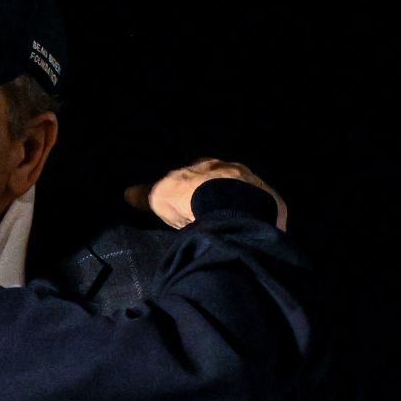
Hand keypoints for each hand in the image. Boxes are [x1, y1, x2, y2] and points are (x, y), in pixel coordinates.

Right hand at [125, 158, 287, 231]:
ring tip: (230, 229)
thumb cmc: (190, 197)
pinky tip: (249, 236)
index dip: (192, 186)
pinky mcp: (273, 205)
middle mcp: (234, 169)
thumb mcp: (159, 196)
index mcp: (207, 164)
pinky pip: (264, 214)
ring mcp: (257, 186)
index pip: (199, 172)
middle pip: (225, 183)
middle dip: (219, 196)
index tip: (188, 201)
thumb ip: (145, 194)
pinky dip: (257, 223)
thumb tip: (127, 192)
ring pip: (246, 196)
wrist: (229, 206)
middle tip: (209, 216)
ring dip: (240, 209)